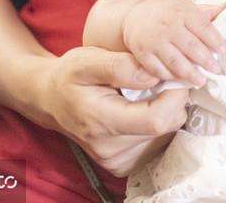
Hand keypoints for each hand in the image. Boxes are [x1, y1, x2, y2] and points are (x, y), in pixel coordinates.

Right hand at [33, 46, 188, 176]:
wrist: (50, 101)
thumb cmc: (69, 77)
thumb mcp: (85, 61)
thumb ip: (120, 66)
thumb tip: (153, 75)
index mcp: (101, 123)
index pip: (158, 119)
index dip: (175, 94)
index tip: (170, 74)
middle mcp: (110, 149)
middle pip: (167, 126)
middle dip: (173, 99)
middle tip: (156, 80)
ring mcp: (117, 160)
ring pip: (167, 133)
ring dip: (166, 110)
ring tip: (144, 94)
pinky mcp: (123, 163)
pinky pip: (158, 142)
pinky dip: (158, 123)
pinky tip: (140, 110)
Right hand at [122, 0, 225, 86]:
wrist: (135, 15)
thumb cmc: (168, 12)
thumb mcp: (186, 6)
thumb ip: (205, 11)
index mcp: (183, 11)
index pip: (203, 27)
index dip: (215, 41)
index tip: (224, 52)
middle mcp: (168, 26)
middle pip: (191, 46)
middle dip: (206, 61)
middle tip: (217, 71)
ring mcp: (154, 40)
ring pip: (175, 61)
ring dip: (190, 73)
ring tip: (201, 81)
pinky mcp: (143, 54)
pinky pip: (158, 69)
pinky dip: (170, 77)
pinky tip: (180, 80)